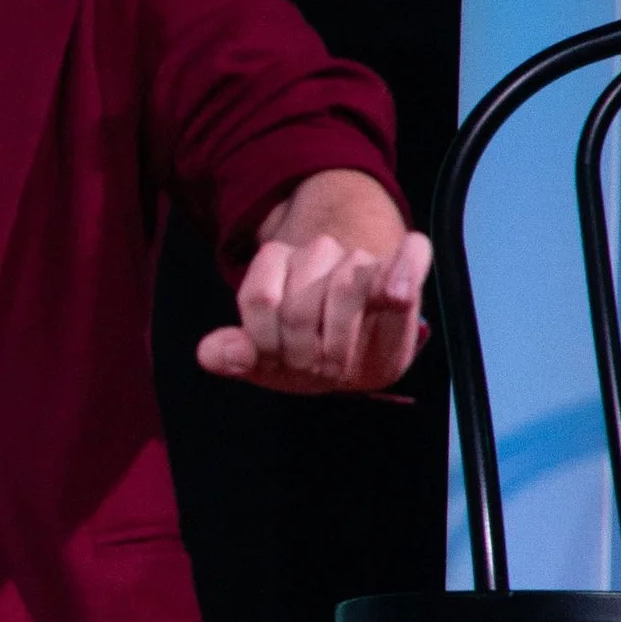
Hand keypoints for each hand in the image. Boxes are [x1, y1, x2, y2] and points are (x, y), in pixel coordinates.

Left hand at [197, 228, 432, 397]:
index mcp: (277, 262)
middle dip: (303, 353)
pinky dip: (405, 269)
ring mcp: (362, 258)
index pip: (259, 300)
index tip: (278, 362)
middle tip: (314, 369)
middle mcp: (318, 251)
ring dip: (339, 343)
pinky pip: (411, 254)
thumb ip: (237, 354)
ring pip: (345, 289)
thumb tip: (209, 354)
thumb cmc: (311, 351)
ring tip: (339, 361)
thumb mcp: (268, 360)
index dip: (265, 342)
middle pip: (297, 306)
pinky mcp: (404, 268)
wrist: (362, 352)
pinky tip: (396, 294)